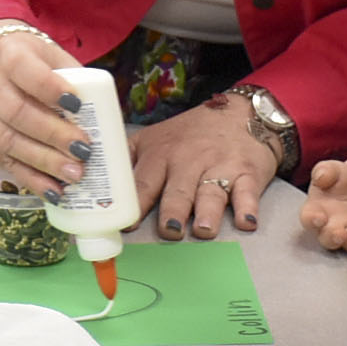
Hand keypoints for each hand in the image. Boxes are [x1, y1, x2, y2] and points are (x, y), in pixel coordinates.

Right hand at [0, 22, 87, 195]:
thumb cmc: (36, 63)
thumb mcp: (54, 57)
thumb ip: (74, 79)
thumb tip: (105, 117)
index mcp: (8, 52)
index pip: (22, 68)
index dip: (48, 88)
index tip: (77, 104)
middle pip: (15, 111)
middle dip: (53, 134)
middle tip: (83, 150)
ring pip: (6, 140)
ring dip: (43, 161)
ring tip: (74, 175)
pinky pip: (3, 162)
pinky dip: (31, 179)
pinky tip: (54, 191)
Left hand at [130, 93, 278, 239]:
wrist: (239, 114)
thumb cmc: (190, 134)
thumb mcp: (154, 139)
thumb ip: (129, 160)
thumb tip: (98, 183)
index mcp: (160, 154)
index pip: (143, 182)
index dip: (134, 204)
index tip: (126, 226)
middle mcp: (188, 161)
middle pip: (177, 190)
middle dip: (172, 210)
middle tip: (170, 231)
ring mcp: (219, 166)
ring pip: (211, 192)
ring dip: (208, 212)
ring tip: (204, 230)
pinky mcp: (247, 172)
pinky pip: (247, 191)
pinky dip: (248, 207)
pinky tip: (247, 222)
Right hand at [299, 159, 346, 252]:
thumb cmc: (344, 179)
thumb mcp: (334, 170)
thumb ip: (325, 170)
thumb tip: (320, 177)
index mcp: (316, 210)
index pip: (307, 218)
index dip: (310, 220)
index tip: (319, 217)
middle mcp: (329, 226)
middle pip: (325, 238)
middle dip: (331, 237)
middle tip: (339, 233)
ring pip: (345, 245)